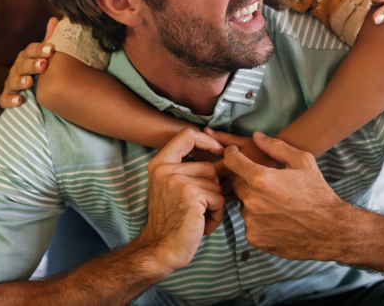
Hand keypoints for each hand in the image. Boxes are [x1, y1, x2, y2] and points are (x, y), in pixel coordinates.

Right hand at [0, 17, 57, 107]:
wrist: (41, 92)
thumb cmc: (45, 71)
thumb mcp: (48, 56)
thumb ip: (51, 39)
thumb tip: (54, 19)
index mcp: (27, 56)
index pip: (31, 50)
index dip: (40, 49)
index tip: (51, 49)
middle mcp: (17, 68)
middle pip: (22, 65)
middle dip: (32, 65)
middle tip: (43, 65)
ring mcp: (11, 83)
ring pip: (12, 81)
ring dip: (20, 81)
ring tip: (29, 82)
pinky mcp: (8, 98)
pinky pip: (5, 99)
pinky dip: (10, 100)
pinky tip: (19, 101)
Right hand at [139, 129, 225, 273]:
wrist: (161, 250)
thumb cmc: (171, 221)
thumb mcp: (171, 188)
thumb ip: (188, 169)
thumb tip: (223, 153)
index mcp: (159, 164)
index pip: (186, 135)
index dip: (207, 141)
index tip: (218, 152)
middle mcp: (165, 169)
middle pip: (209, 166)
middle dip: (212, 188)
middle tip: (199, 208)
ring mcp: (177, 181)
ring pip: (216, 183)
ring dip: (214, 203)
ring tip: (199, 217)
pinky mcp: (191, 195)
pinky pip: (218, 198)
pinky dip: (216, 214)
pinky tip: (202, 225)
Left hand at [223, 132, 351, 260]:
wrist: (330, 230)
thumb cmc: (317, 193)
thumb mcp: (302, 162)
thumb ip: (276, 147)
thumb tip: (256, 136)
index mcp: (261, 179)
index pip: (231, 161)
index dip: (232, 154)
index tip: (235, 154)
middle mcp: (252, 201)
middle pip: (237, 183)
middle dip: (247, 179)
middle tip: (267, 182)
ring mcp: (252, 221)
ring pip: (243, 204)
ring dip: (253, 201)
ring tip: (276, 203)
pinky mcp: (254, 238)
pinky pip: (249, 222)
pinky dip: (258, 219)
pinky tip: (277, 218)